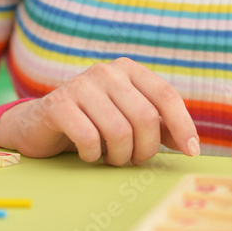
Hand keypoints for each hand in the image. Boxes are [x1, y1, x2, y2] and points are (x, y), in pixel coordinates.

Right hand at [0, 57, 198, 165]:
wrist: (40, 124)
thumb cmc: (92, 122)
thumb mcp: (129, 119)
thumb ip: (159, 126)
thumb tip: (190, 144)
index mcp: (128, 70)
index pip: (166, 95)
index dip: (183, 126)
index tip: (191, 151)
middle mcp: (106, 72)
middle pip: (146, 118)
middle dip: (145, 149)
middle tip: (134, 160)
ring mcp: (80, 85)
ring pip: (120, 132)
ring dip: (120, 157)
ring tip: (111, 158)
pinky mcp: (58, 104)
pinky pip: (90, 138)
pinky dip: (93, 155)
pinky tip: (88, 153)